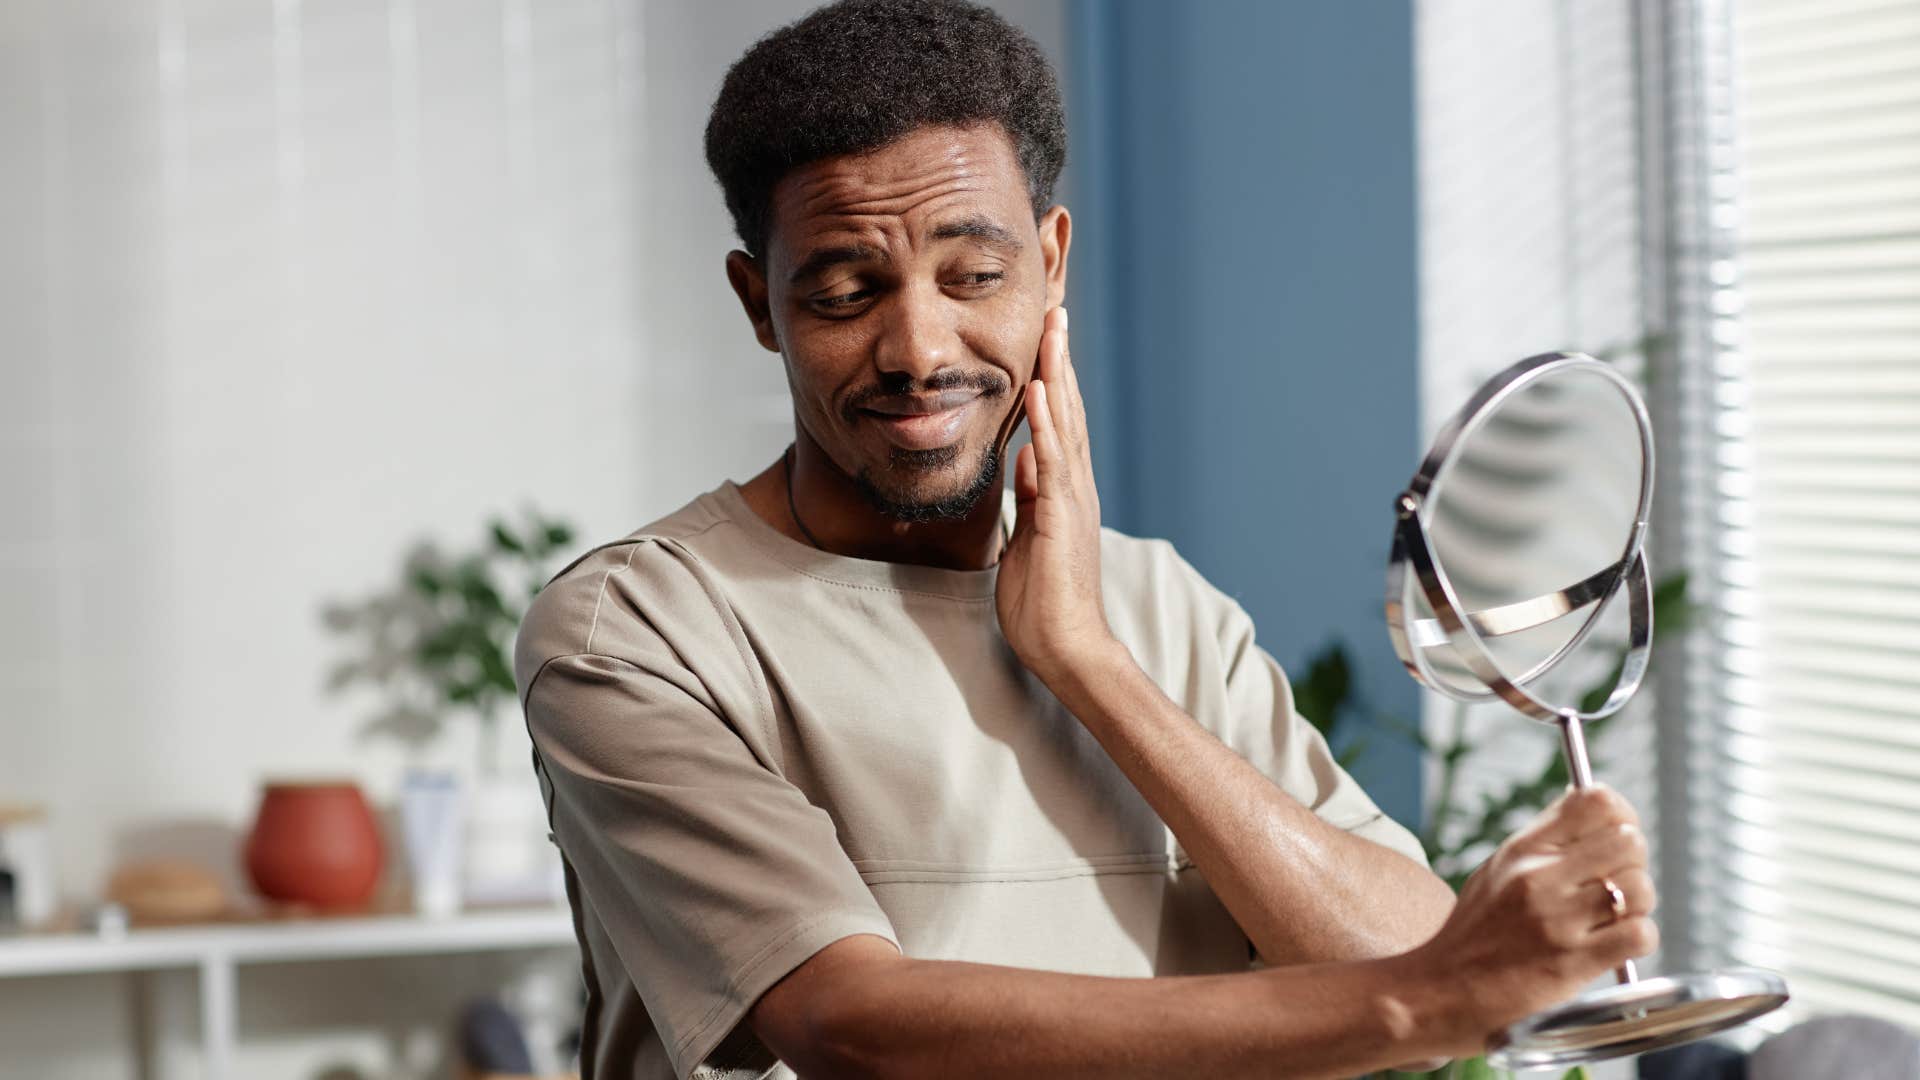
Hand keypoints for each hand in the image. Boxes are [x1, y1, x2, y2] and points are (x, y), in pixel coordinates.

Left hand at [996, 307, 1115, 681]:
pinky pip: (1054, 459)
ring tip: (1053, 326)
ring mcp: (1073, 498)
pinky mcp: (1063, 515)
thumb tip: (1026, 458)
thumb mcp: (1027, 536)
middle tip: (1055, 306)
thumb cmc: (1043, 602)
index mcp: (1063, 489)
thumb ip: (1031, 496)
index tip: (1043, 335)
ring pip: (1065, 422)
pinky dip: (1047, 421)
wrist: (1066, 648)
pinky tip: (1040, 387)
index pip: (1057, 421)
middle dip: (1058, 357)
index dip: (1050, 376)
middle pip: (1066, 408)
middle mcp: (1075, 485)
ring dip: (1057, 372)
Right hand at [1399, 784, 1658, 1056]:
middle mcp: (1539, 877)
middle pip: (1629, 842)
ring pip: (1641, 888)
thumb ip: (1543, 845)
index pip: (1596, 803)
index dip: (1623, 817)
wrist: (1437, 994)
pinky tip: (1612, 947)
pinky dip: (1637, 941)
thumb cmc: (1471, 937)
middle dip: (1633, 865)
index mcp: (1522, 850)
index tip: (1620, 835)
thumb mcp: (1496, 873)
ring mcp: (1557, 920)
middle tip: (1615, 887)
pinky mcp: (1573, 963)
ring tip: (1612, 921)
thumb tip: (1597, 815)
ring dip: (1639, 907)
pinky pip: (1640, 935)